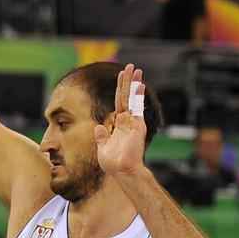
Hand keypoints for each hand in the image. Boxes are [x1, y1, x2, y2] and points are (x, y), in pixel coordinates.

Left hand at [94, 64, 147, 178]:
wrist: (122, 171)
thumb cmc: (112, 163)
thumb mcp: (103, 148)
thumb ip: (102, 137)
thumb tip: (99, 127)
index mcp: (118, 124)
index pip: (118, 103)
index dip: (119, 90)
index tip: (121, 76)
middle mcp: (127, 121)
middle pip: (126, 97)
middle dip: (127, 81)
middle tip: (130, 66)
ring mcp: (133, 122)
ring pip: (132, 98)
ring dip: (133, 84)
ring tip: (136, 69)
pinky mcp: (137, 126)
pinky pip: (137, 108)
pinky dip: (138, 97)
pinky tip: (139, 85)